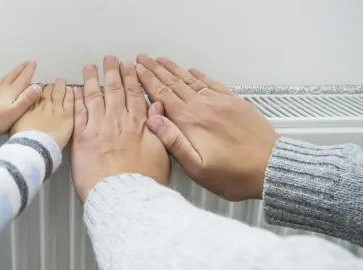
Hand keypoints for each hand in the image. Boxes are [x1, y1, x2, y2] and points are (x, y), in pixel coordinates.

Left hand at [0, 61, 40, 136]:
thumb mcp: (15, 111)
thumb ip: (27, 99)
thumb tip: (38, 86)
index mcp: (12, 91)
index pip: (23, 78)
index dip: (29, 70)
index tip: (34, 62)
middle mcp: (4, 88)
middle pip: (14, 75)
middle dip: (21, 68)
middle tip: (27, 62)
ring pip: (6, 78)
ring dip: (13, 72)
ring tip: (17, 69)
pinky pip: (0, 83)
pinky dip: (5, 79)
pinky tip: (4, 82)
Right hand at [9, 78, 73, 148]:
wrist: (35, 146)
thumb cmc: (23, 139)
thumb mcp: (16, 123)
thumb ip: (22, 114)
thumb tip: (21, 110)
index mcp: (31, 106)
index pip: (36, 92)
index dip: (39, 89)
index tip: (41, 87)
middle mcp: (43, 104)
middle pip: (48, 90)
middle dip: (51, 86)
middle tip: (55, 83)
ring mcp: (56, 108)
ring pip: (59, 92)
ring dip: (61, 85)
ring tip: (62, 81)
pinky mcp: (66, 115)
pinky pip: (70, 101)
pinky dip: (71, 94)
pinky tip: (72, 89)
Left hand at [71, 55, 169, 202]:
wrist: (121, 196)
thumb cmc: (143, 181)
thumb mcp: (162, 153)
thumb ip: (158, 129)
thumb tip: (157, 109)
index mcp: (137, 123)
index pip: (134, 93)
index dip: (131, 77)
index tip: (129, 66)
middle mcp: (117, 121)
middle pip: (113, 89)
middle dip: (112, 71)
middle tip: (109, 59)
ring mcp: (98, 127)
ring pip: (94, 96)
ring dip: (91, 79)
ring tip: (90, 67)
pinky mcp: (82, 138)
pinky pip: (78, 112)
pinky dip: (76, 99)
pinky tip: (74, 90)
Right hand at [136, 54, 277, 200]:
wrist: (271, 168)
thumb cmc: (234, 174)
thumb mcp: (197, 168)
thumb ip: (173, 142)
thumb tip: (153, 119)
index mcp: (191, 121)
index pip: (162, 95)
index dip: (147, 80)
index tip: (137, 69)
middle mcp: (204, 106)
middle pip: (174, 83)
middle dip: (155, 69)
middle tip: (143, 58)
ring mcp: (220, 102)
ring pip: (190, 80)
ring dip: (173, 69)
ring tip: (160, 60)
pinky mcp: (234, 102)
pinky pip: (211, 83)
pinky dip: (198, 75)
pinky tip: (192, 70)